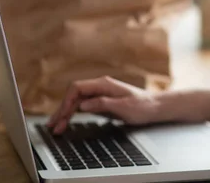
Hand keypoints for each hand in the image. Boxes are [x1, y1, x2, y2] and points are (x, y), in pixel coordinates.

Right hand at [47, 76, 161, 133]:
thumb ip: (103, 104)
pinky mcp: (102, 100)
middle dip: (62, 109)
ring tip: (56, 126)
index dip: (66, 101)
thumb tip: (83, 105)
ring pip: (77, 100)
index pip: (77, 88)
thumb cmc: (143, 106)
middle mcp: (100, 86)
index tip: (61, 116)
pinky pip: (83, 105)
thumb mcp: (124, 107)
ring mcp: (100, 93)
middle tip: (53, 126)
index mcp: (104, 84)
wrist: (156, 107)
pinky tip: (67, 120)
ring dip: (65, 112)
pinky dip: (73, 113)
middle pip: (74, 95)